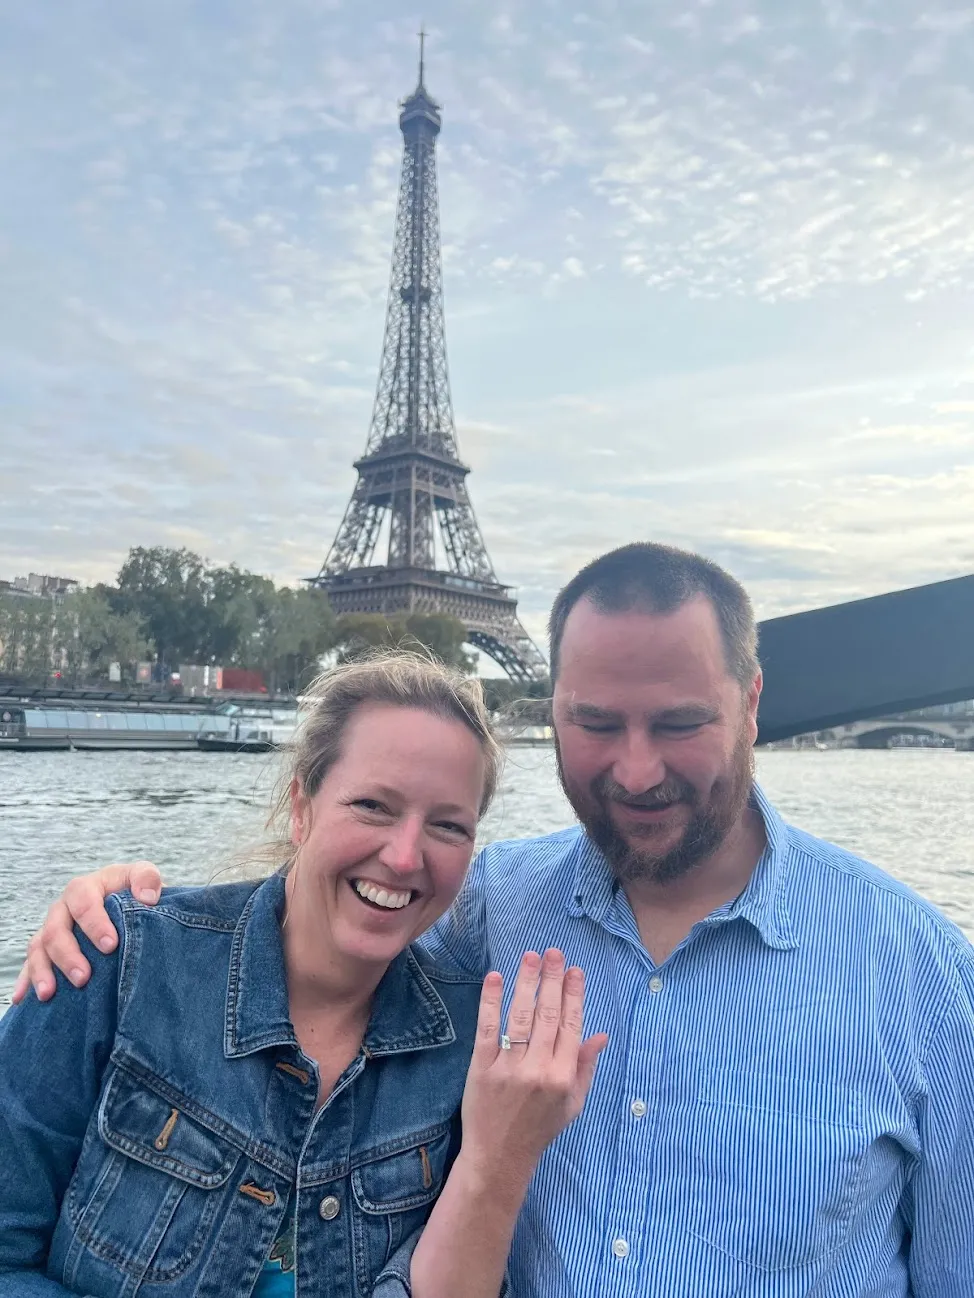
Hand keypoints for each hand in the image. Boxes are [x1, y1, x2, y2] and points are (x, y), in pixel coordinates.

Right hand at [11, 861, 162, 1003]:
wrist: (128, 903)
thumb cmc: (135, 891)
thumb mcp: (143, 877)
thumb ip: (147, 878)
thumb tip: (148, 898)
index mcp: (86, 888)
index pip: (84, 902)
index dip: (95, 923)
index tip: (110, 945)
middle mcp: (64, 907)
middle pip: (55, 929)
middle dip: (67, 955)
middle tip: (84, 978)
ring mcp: (53, 928)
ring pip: (38, 947)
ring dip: (42, 971)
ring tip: (49, 994)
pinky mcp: (47, 948)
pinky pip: (31, 963)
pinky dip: (26, 980)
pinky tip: (23, 998)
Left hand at [458, 949, 608, 1198]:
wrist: (499, 1158)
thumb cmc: (539, 1129)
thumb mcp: (572, 1104)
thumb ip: (585, 1068)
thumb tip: (601, 1035)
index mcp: (563, 1078)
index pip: (571, 1027)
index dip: (574, 995)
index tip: (575, 970)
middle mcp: (539, 1070)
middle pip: (548, 1016)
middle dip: (552, 980)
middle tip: (553, 952)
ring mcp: (509, 1069)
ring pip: (520, 1018)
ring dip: (526, 983)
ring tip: (530, 956)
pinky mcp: (481, 1069)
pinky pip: (487, 1030)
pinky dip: (491, 1002)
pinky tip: (495, 978)